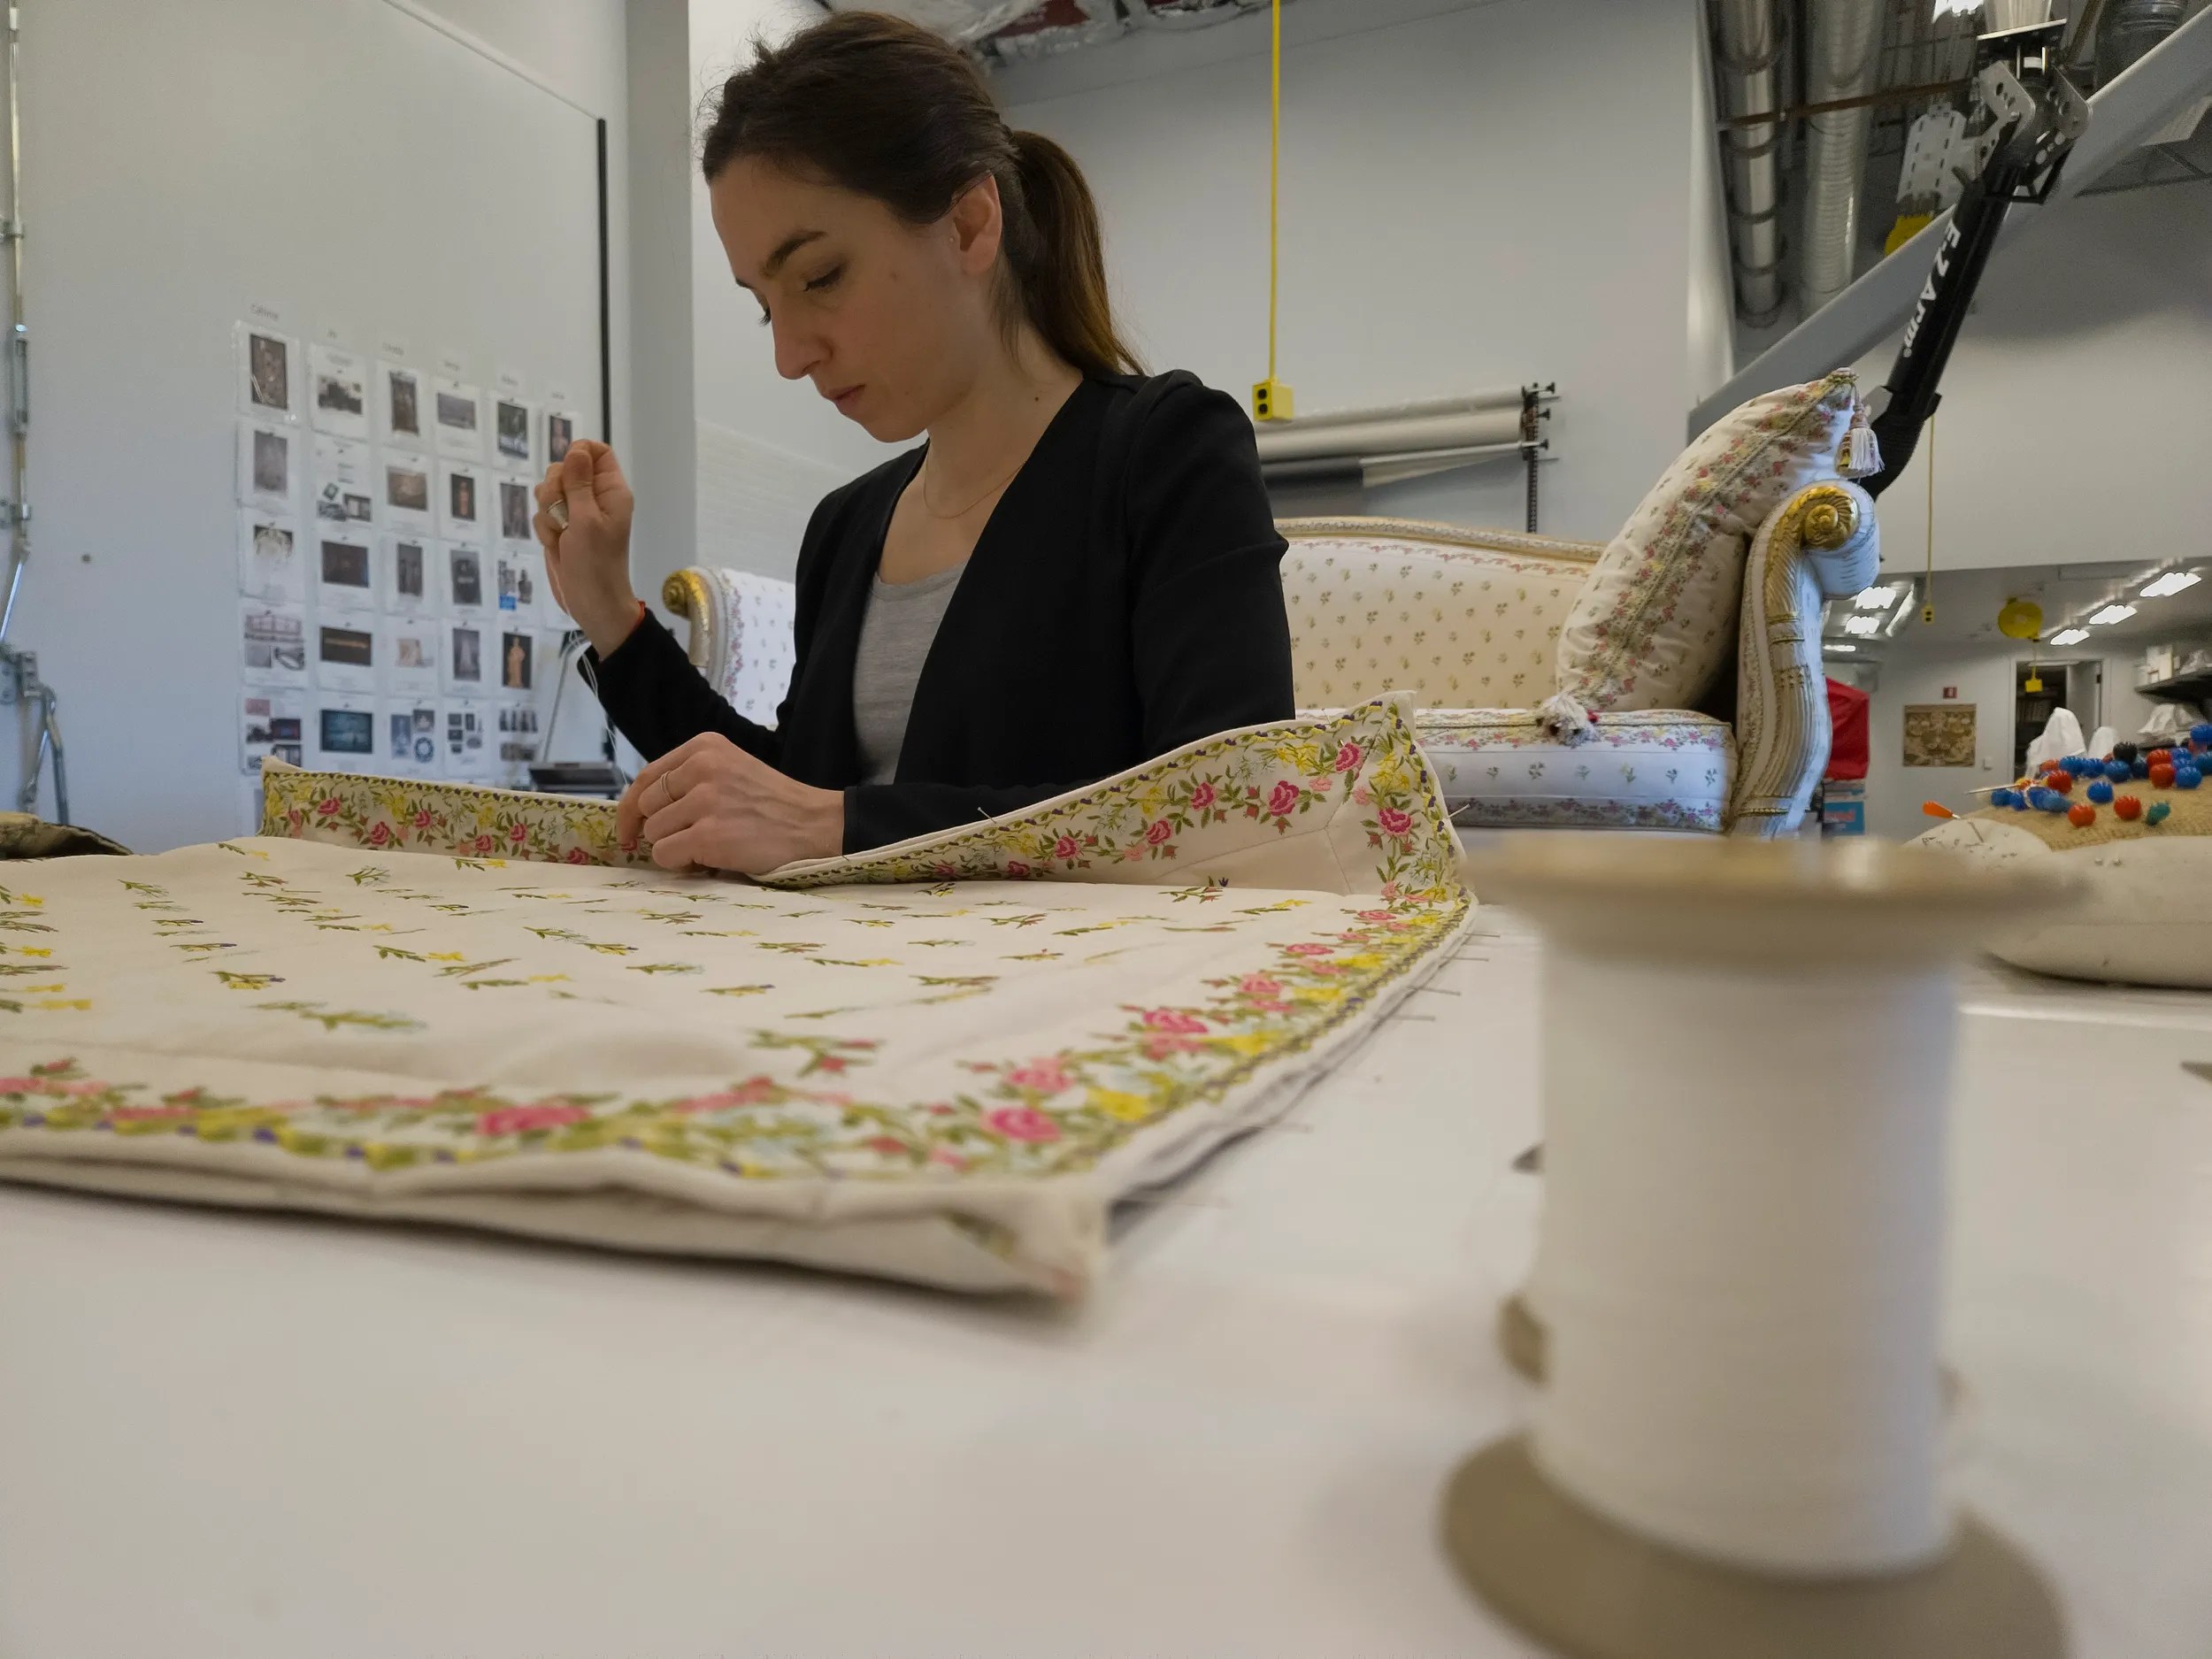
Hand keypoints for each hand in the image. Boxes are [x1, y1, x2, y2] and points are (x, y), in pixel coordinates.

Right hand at [535, 440, 640, 655]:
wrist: (591, 603)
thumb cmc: (595, 563)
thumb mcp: (586, 520)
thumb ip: (579, 484)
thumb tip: (577, 450)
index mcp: (611, 491)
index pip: (596, 451)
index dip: (577, 455)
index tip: (567, 474)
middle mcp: (594, 498)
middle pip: (565, 469)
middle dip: (555, 488)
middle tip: (563, 512)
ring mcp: (576, 513)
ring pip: (548, 491)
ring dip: (547, 511)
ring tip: (561, 533)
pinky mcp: (561, 528)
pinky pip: (542, 513)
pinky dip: (544, 528)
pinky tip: (555, 544)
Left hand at [620, 733, 845, 875]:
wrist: (815, 825)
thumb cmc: (772, 803)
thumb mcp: (730, 769)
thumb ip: (689, 778)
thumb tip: (640, 810)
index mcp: (704, 747)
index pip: (646, 777)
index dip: (631, 807)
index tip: (629, 829)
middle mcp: (701, 767)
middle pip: (646, 806)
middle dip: (662, 828)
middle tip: (691, 837)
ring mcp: (705, 801)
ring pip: (653, 833)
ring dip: (675, 846)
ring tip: (710, 845)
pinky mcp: (708, 835)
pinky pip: (665, 855)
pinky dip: (681, 863)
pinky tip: (710, 858)